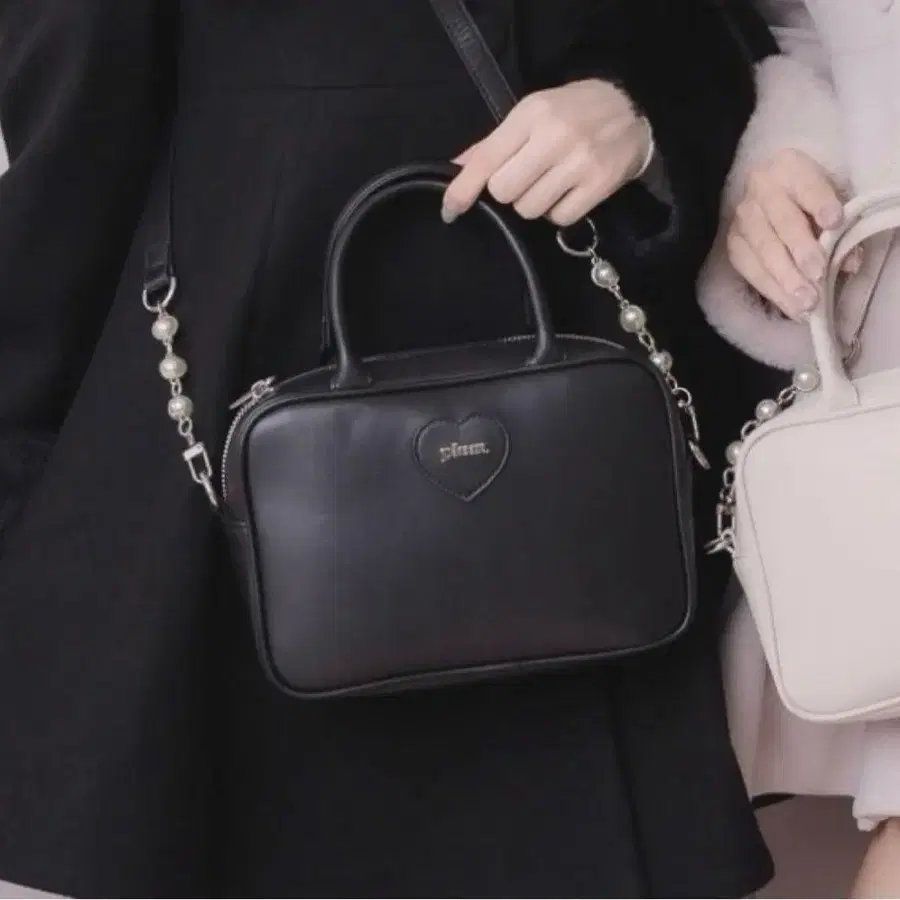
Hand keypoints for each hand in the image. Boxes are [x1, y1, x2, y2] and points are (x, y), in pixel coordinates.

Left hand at [442, 79, 650, 227]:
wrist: (634, 107)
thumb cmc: (573, 110)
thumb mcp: (532, 113)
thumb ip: (494, 143)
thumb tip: (456, 169)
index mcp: (531, 114)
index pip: (485, 160)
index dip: (462, 190)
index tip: (449, 210)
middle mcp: (554, 137)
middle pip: (504, 191)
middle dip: (508, 192)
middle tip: (525, 177)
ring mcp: (579, 163)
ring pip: (529, 209)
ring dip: (533, 203)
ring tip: (550, 183)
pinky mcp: (599, 185)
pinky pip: (559, 219)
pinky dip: (557, 213)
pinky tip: (568, 192)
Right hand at [726, 148, 858, 320]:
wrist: (772, 199)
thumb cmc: (809, 201)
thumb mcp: (830, 203)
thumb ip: (842, 228)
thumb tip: (849, 262)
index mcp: (789, 167)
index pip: (806, 185)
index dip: (820, 204)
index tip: (834, 222)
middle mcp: (760, 188)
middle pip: (782, 221)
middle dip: (801, 250)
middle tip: (818, 275)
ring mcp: (742, 218)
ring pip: (763, 249)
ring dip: (786, 278)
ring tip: (806, 303)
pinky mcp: (733, 244)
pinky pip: (750, 269)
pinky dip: (772, 290)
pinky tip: (791, 307)